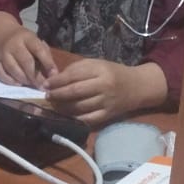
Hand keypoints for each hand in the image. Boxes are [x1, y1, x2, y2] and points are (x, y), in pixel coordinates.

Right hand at [0, 22, 55, 88]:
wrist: (1, 34)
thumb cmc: (24, 41)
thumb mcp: (35, 42)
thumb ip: (44, 55)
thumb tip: (53, 74)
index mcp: (27, 38)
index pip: (39, 50)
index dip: (47, 63)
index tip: (54, 75)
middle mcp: (14, 45)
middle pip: (25, 61)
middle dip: (35, 76)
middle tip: (42, 86)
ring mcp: (3, 53)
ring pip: (13, 69)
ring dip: (24, 79)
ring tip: (32, 85)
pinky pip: (1, 74)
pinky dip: (10, 81)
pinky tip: (18, 84)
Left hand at [44, 58, 164, 125]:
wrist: (137, 87)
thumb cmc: (113, 73)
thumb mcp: (96, 64)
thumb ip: (76, 69)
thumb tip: (54, 79)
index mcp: (100, 70)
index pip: (73, 75)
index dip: (57, 81)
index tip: (45, 84)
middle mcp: (104, 86)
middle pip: (75, 92)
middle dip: (57, 94)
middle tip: (46, 96)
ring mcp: (106, 102)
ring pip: (79, 107)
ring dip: (62, 107)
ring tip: (53, 105)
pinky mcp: (107, 116)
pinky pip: (87, 119)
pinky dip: (74, 118)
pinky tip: (65, 115)